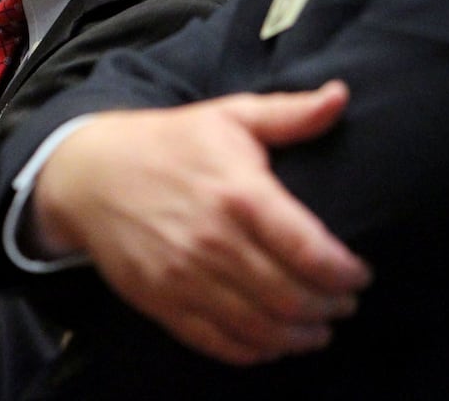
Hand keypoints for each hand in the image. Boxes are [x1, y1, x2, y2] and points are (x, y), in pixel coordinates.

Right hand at [33, 81, 370, 364]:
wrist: (88, 173)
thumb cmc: (166, 142)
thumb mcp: (227, 116)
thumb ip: (290, 114)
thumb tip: (341, 97)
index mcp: (238, 193)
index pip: (310, 251)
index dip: (346, 273)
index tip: (360, 275)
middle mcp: (214, 241)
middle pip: (292, 297)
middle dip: (331, 307)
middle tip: (344, 303)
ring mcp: (185, 277)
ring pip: (261, 327)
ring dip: (301, 336)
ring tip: (319, 328)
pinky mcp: (162, 302)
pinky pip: (219, 343)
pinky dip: (256, 351)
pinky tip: (274, 342)